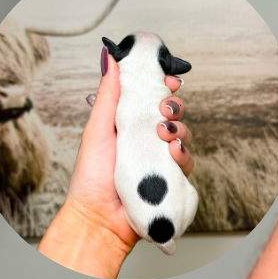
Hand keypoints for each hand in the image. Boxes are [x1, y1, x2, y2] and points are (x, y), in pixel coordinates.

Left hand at [36, 53, 192, 278]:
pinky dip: (182, 154)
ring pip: (184, 133)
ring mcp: (160, 158)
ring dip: (179, 128)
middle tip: (164, 108)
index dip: (164, 85)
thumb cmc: (91, 179)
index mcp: (129, 124)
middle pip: (173, 111)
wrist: (97, 220)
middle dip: (174, 104)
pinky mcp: (171, 178)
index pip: (153, 96)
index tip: (168, 78)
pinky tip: (171, 154)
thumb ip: (108, 94)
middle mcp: (147, 138)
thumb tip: (110, 58)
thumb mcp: (97, 129)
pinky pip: (187, 160)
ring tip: (163, 134)